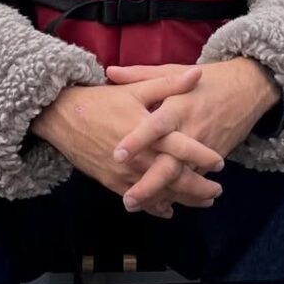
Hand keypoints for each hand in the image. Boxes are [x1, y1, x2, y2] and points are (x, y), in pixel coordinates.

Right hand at [30, 67, 223, 217]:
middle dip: (198, 188)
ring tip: (202, 202)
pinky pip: (138, 199)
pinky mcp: (111, 182)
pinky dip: (155, 206)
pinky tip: (168, 210)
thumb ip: (169, 84)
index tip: (220, 162)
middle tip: (217, 192)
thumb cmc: (102, 100)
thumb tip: (198, 74)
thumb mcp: (137, 88)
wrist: (63, 116)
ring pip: (159, 193)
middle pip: (174, 177)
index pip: (181, 147)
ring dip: (182, 200)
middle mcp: (138, 157)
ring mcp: (124, 173)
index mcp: (147, 131)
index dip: (202, 156)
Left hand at [105, 59, 280, 213]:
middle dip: (149, 185)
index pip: (157, 126)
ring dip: (162, 196)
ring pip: (182, 179)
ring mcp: (204, 149)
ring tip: (137, 208)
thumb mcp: (175, 70)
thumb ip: (142, 74)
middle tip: (127, 200)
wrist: (248, 89)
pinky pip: (194, 180)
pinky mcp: (214, 159)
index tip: (118, 155)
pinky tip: (159, 207)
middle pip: (171, 163)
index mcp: (178, 107)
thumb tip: (110, 72)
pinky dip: (178, 195)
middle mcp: (191, 131)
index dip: (138, 140)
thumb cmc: (208, 79)